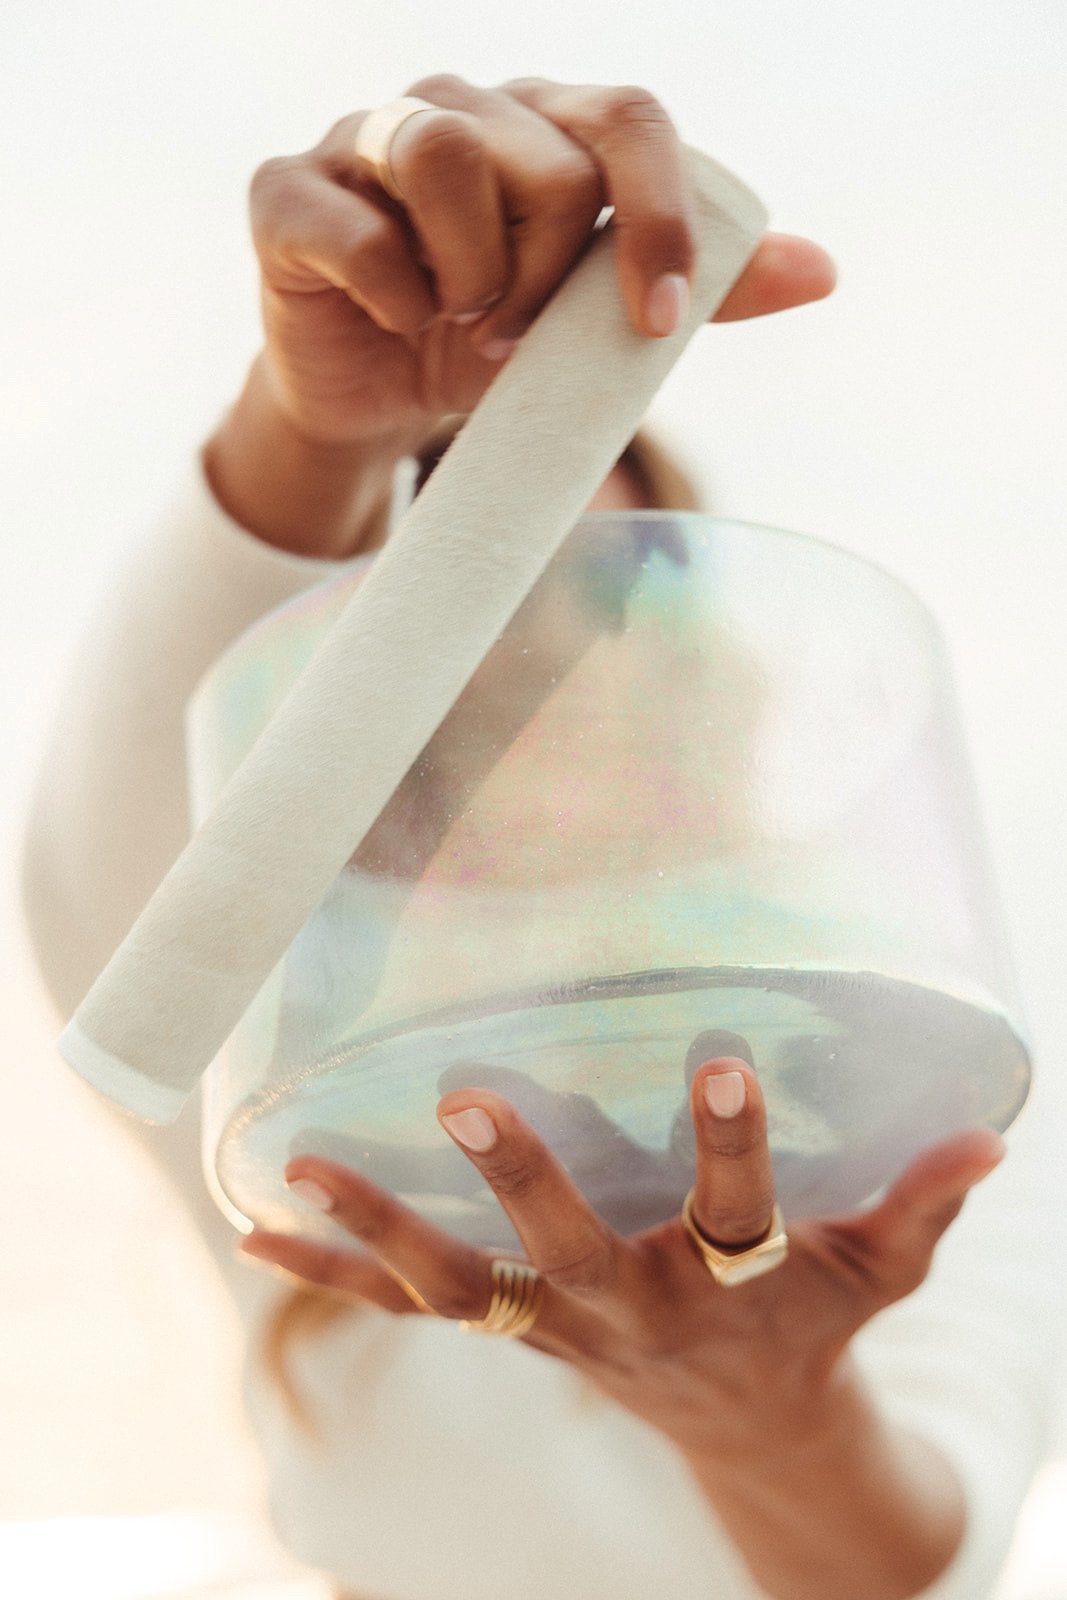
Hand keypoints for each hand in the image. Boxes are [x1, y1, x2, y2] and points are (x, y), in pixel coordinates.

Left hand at [240, 1055, 1002, 1462]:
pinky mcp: (503, 1330)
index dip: (732, 1146)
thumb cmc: (810, 1321)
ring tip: (304, 1159)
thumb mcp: (880, 1275)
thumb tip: (993, 1137)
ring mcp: (550, 1328)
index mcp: (727, 1286)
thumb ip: (922, 1206)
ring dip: (382, 1227)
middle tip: (466, 1094)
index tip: (724, 1060)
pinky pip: (403, 1307)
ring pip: (457, 1288)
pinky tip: (252, 1230)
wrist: (740, 1424)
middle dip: (523, 1181)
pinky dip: (331, 1270)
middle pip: (569, 1253)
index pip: (737, 1214)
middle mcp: (626, 1310)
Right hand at [245, 74, 835, 449]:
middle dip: (550, 276)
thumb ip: (702, 294)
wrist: (379, 399)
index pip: (631, 119)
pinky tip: (398, 318)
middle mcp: (461, 108)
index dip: (659, 218)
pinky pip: (354, 226)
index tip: (657, 324)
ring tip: (463, 323)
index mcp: (546, 125)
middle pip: (546, 157)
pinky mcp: (288, 192)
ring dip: (473, 273)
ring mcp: (367, 138)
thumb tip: (822, 271)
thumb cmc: (493, 345)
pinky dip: (392, 293)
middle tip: (519, 335)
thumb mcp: (600, 331)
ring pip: (445, 155)